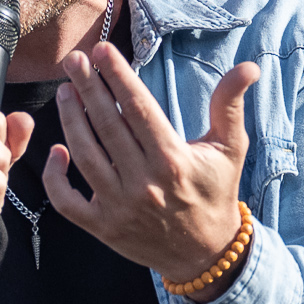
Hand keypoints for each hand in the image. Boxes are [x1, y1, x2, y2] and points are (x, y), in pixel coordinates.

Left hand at [42, 47, 259, 293]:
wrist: (206, 252)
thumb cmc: (215, 192)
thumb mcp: (230, 148)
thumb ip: (230, 105)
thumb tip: (248, 66)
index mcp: (173, 160)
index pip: (139, 109)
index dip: (118, 77)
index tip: (102, 50)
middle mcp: (144, 184)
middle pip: (108, 127)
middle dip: (88, 88)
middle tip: (73, 61)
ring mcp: (120, 208)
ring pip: (85, 157)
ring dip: (71, 121)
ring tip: (65, 93)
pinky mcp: (103, 228)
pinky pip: (67, 203)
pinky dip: (56, 178)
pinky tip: (56, 151)